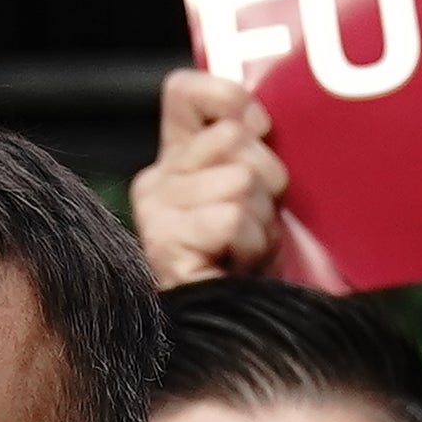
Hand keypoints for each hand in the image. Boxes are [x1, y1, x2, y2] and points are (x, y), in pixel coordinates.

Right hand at [132, 67, 292, 289]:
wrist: (245, 329)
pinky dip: (251, 245)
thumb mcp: (259, 188)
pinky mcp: (164, 248)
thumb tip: (257, 115)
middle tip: (258, 221)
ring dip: (263, 221)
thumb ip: (252, 144)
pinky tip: (239, 266)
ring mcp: (155, 215)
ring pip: (239, 181)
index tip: (261, 131)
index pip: (185, 91)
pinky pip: (230, 218)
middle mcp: (156, 181)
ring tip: (249, 250)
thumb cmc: (256, 260)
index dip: (230, 99)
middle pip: (232, 137)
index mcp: (176, 158)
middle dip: (267, 180)